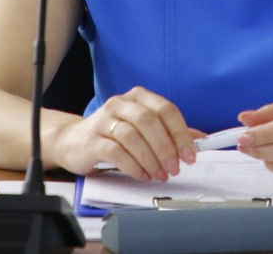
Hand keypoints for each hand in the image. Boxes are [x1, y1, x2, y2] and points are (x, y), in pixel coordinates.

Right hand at [44, 87, 199, 181]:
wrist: (73, 141)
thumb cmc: (112, 134)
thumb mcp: (143, 129)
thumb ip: (170, 132)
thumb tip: (199, 140)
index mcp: (138, 97)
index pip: (166, 110)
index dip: (181, 133)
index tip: (190, 154)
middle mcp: (121, 104)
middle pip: (149, 121)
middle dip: (166, 148)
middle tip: (174, 167)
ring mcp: (104, 120)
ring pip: (133, 136)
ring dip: (150, 159)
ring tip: (159, 174)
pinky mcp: (92, 139)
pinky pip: (116, 151)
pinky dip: (133, 165)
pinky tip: (142, 174)